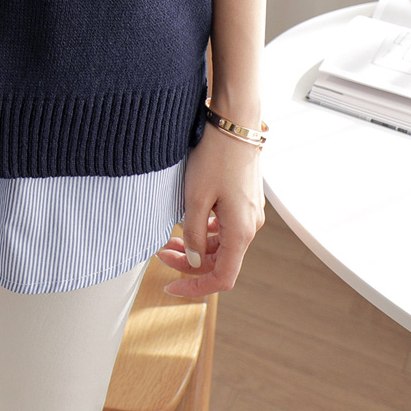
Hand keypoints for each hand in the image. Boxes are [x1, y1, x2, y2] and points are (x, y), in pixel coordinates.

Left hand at [156, 116, 265, 299]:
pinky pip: (226, 227)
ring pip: (222, 245)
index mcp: (241, 231)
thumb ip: (194, 236)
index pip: (222, 279)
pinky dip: (206, 231)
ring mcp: (249, 213)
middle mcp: (251, 226)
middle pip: (220, 262)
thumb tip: (194, 261)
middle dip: (189, 264)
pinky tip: (188, 222)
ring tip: (169, 239)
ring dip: (197, 247)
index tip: (170, 287)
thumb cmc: (215, 156)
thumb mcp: (195, 199)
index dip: (195, 288)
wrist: (234, 122)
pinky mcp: (245, 201)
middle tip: (160, 254)